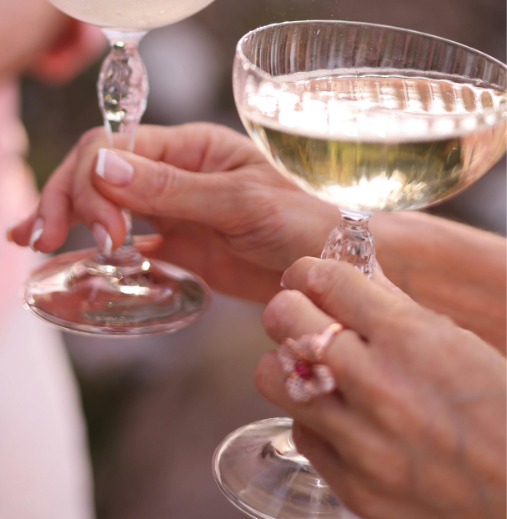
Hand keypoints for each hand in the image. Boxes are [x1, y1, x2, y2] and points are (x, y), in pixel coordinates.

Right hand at [8, 123, 339, 302]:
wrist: (341, 262)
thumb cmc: (308, 219)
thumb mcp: (243, 203)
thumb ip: (174, 189)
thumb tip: (102, 167)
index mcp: (192, 145)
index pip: (117, 146)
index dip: (92, 181)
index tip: (103, 230)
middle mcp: (177, 170)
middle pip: (100, 171)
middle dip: (68, 198)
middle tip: (49, 240)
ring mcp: (175, 206)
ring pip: (105, 202)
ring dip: (67, 216)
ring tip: (29, 240)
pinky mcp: (180, 242)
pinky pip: (127, 239)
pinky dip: (95, 246)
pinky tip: (66, 257)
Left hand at [256, 257, 505, 518]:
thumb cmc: (499, 410)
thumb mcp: (455, 340)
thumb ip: (394, 305)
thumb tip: (350, 270)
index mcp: (408, 339)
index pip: (324, 280)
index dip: (308, 272)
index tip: (306, 277)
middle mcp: (378, 387)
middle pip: (285, 318)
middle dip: (290, 309)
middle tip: (302, 316)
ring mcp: (361, 443)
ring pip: (272, 376)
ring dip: (291, 365)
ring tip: (317, 369)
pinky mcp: (353, 487)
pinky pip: (302, 433)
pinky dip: (316, 420)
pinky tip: (345, 418)